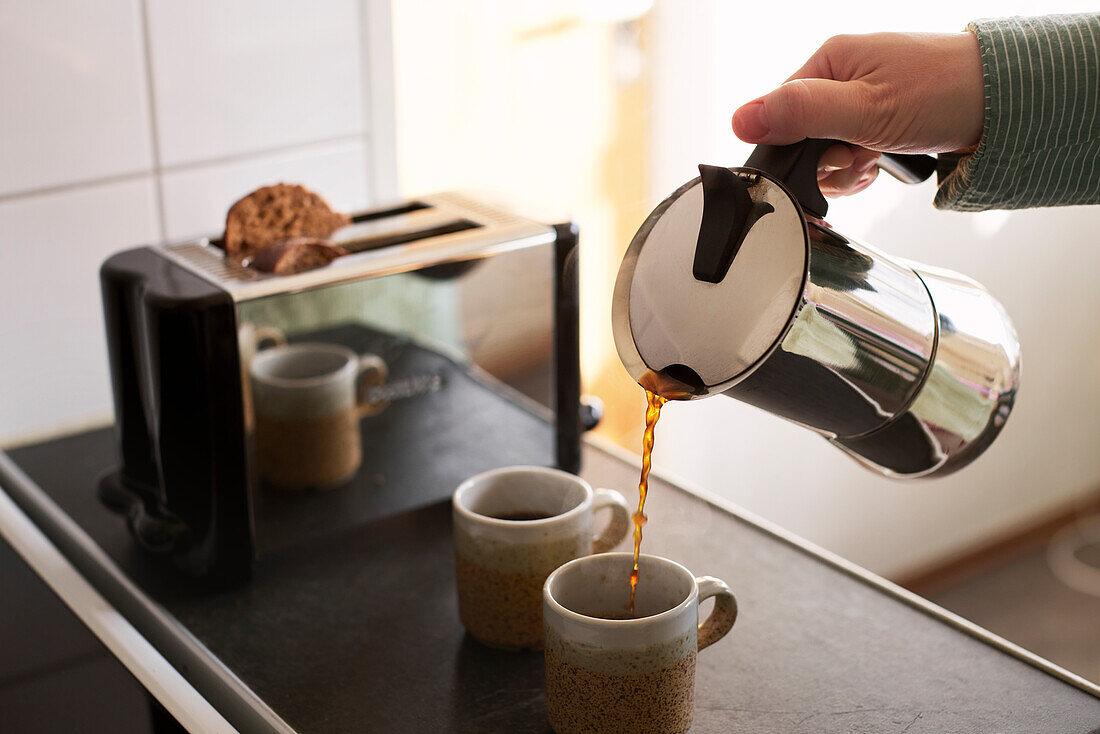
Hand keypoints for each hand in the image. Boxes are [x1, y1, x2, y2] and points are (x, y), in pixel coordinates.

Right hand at [732, 32, 983, 196]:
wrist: (1006, 103)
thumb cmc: (944, 92)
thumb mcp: (864, 108)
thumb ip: (801, 114)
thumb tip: (741, 119)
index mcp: (830, 60)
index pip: (779, 115)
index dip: (796, 150)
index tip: (831, 156)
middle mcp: (841, 76)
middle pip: (801, 139)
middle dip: (826, 163)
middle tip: (858, 158)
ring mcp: (861, 100)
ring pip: (825, 152)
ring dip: (846, 169)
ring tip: (875, 159)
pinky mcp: (878, 120)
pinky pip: (849, 154)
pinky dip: (862, 168)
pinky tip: (881, 163)